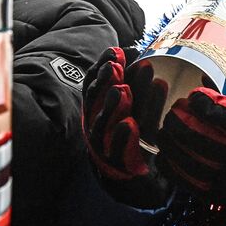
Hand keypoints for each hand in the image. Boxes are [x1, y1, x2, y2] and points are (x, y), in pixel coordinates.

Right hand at [81, 47, 169, 206]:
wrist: (128, 176)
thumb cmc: (128, 133)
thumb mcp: (127, 105)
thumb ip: (126, 80)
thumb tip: (132, 50)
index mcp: (96, 107)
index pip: (93, 83)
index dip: (102, 66)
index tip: (116, 52)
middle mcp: (94, 123)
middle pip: (94, 100)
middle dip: (104, 81)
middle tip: (116, 66)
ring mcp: (102, 143)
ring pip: (102, 122)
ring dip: (112, 105)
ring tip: (122, 89)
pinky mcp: (115, 163)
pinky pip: (116, 149)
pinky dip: (121, 137)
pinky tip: (130, 124)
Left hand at [158, 88, 225, 212]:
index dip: (206, 106)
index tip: (194, 96)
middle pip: (203, 141)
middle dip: (181, 125)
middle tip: (171, 113)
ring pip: (193, 163)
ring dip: (173, 146)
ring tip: (162, 132)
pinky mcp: (220, 196)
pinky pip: (190, 183)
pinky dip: (174, 170)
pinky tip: (164, 156)